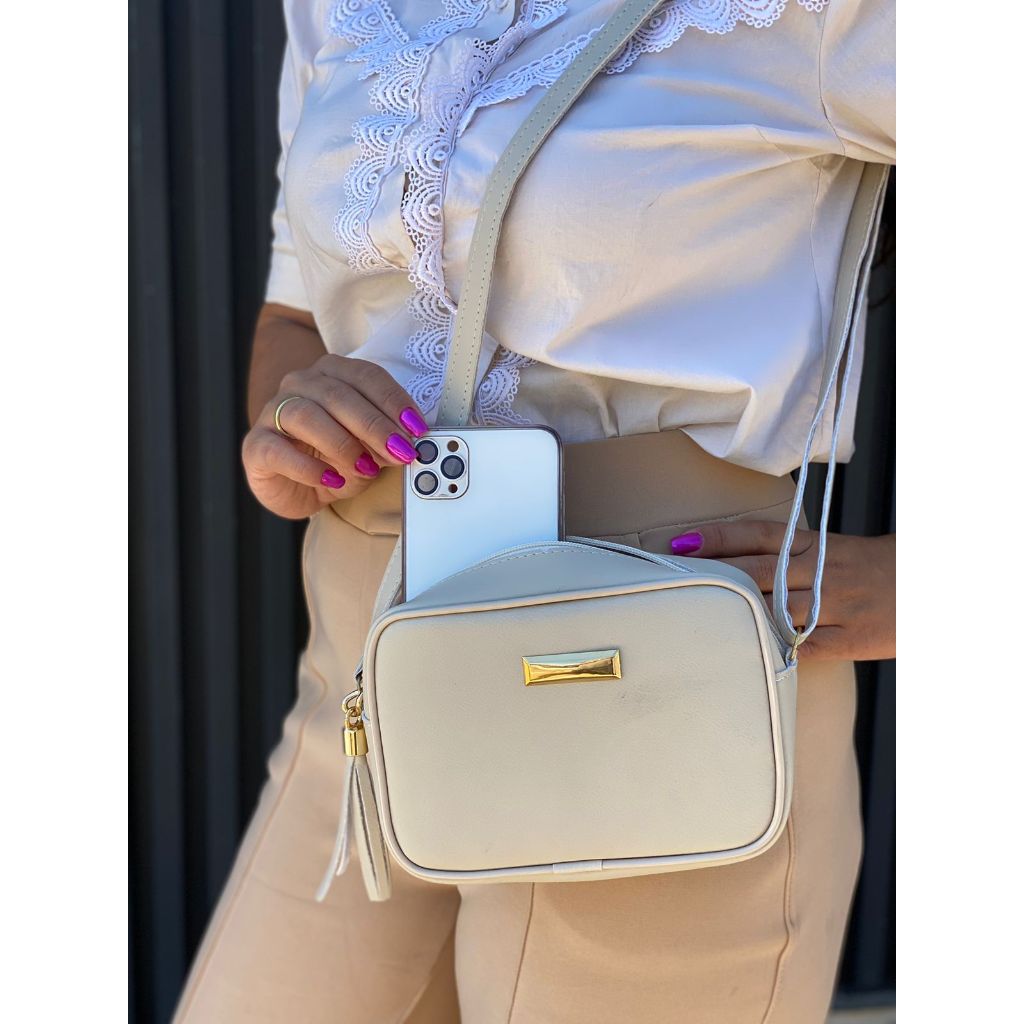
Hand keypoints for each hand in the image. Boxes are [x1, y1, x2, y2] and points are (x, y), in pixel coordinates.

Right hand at [242, 355, 428, 519]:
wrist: (294, 486)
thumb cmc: (333, 458)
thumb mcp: (369, 449)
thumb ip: (385, 442)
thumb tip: (405, 445)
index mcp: (331, 374)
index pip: (366, 376)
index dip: (393, 400)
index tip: (416, 428)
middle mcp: (300, 385)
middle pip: (338, 395)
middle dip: (375, 425)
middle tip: (399, 451)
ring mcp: (273, 412)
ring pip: (306, 416)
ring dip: (343, 444)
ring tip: (365, 468)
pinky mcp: (257, 445)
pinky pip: (279, 450)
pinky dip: (309, 468)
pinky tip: (331, 480)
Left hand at [670, 522, 895, 661]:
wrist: (933, 587)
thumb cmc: (879, 569)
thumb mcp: (838, 551)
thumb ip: (796, 554)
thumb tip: (740, 558)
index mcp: (819, 546)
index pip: (760, 535)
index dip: (719, 538)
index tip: (682, 542)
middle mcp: (823, 571)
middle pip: (758, 569)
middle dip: (714, 572)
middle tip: (674, 575)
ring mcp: (836, 606)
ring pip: (776, 607)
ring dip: (736, 611)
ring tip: (696, 615)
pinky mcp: (851, 639)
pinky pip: (805, 644)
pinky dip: (777, 647)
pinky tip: (746, 650)